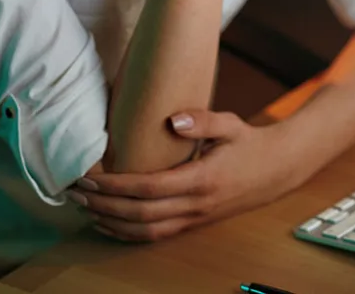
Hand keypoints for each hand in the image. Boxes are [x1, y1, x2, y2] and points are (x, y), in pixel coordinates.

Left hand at [69, 110, 306, 241]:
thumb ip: (202, 120)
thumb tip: (174, 119)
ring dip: (112, 222)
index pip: (148, 188)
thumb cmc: (250, 143)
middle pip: (140, 215)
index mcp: (201, 179)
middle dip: (103, 206)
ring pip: (146, 231)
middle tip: (75, 193)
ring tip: (84, 208)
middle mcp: (196, 204)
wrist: (279, 169)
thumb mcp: (230, 124)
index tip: (90, 177)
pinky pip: (157, 235)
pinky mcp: (194, 222)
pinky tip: (110, 223)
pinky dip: (129, 234)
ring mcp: (195, 217)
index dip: (115, 186)